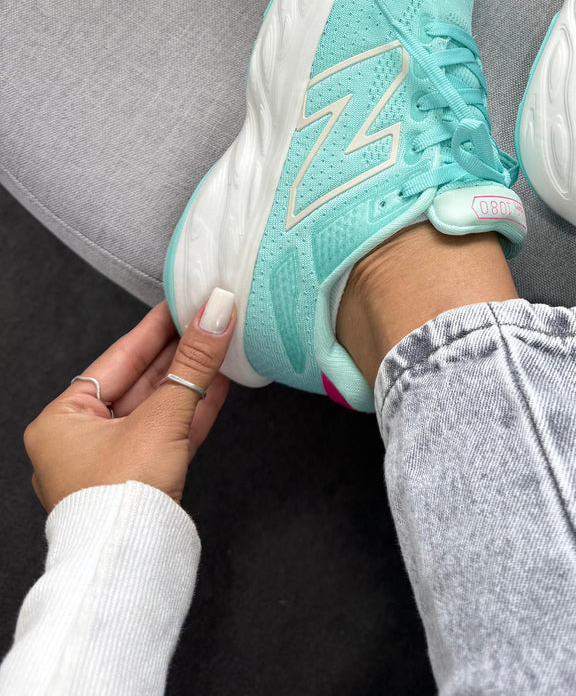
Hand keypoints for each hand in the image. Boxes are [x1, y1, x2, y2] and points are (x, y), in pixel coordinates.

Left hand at [23, 292, 235, 511]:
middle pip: (139, 382)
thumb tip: (216, 314)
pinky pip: (168, 434)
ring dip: (192, 379)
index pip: (117, 358)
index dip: (155, 328)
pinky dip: (193, 409)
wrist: (129, 563)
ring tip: (221, 345)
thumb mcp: (161, 416)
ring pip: (157, 408)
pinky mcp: (140, 481)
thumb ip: (194, 363)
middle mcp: (80, 441)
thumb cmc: (121, 497)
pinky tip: (219, 384)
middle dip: (179, 353)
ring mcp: (111, 463)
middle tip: (209, 319)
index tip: (182, 303)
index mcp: (61, 420)